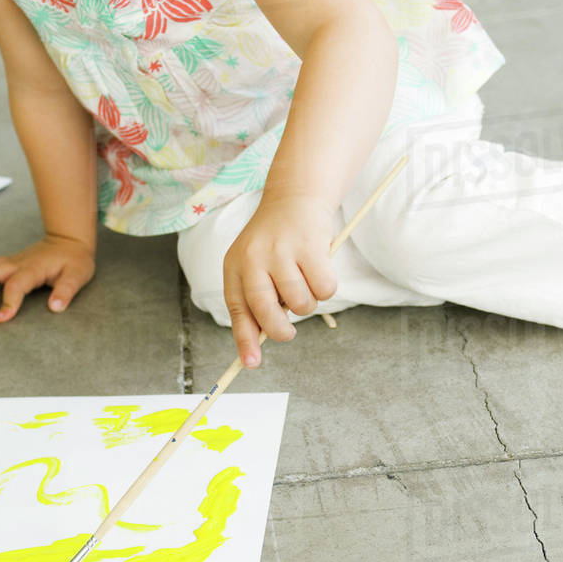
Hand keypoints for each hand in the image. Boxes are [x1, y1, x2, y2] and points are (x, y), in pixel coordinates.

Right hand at [0, 234, 95, 321]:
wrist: (68, 240)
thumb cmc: (74, 260)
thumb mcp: (78, 275)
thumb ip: (66, 290)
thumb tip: (55, 307)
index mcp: (34, 268)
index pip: (16, 285)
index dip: (8, 302)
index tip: (1, 318)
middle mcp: (19, 263)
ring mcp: (12, 261)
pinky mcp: (10, 262)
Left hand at [223, 194, 337, 367]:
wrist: (295, 197)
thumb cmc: (276, 241)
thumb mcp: (255, 264)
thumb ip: (256, 298)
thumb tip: (259, 342)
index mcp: (236, 265)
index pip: (238, 309)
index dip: (244, 339)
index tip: (251, 364)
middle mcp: (254, 258)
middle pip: (267, 313)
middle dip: (281, 331)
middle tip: (288, 332)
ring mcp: (282, 251)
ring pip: (301, 304)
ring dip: (308, 302)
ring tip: (304, 279)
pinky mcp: (310, 246)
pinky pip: (324, 289)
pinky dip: (327, 286)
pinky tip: (319, 266)